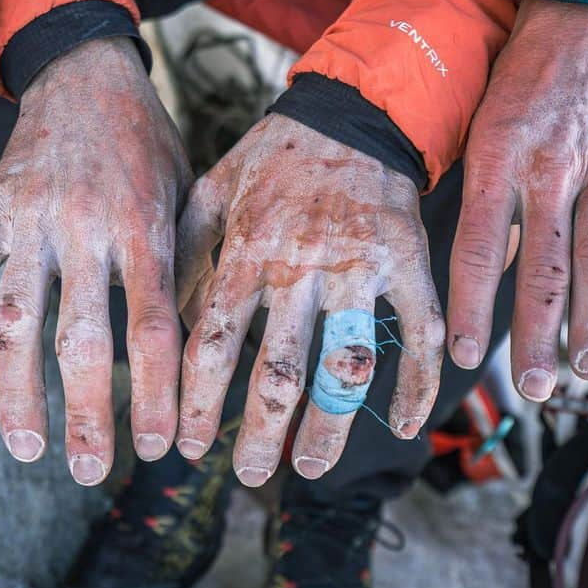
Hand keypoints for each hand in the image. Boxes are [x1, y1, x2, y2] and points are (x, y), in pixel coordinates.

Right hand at [0, 38, 191, 482]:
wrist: (85, 71)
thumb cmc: (147, 141)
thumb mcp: (185, 193)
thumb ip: (185, 264)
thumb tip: (195, 346)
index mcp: (142, 225)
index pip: (153, 325)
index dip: (154, 391)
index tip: (158, 445)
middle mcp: (82, 228)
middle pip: (79, 337)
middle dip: (85, 413)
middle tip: (91, 470)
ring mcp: (26, 221)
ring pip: (12, 319)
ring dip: (15, 392)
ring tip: (25, 447)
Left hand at [174, 115, 444, 485]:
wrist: (351, 113)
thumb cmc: (274, 157)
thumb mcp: (211, 190)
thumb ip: (185, 253)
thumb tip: (166, 319)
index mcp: (249, 251)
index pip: (213, 344)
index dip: (199, 404)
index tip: (189, 446)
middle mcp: (302, 267)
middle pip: (279, 371)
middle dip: (261, 434)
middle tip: (250, 474)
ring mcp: (360, 267)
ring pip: (347, 364)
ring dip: (331, 427)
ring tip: (310, 466)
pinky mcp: (408, 263)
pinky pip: (421, 334)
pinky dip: (419, 384)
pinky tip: (405, 424)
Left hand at [447, 0, 587, 400]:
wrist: (577, 19)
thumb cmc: (513, 81)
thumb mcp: (477, 130)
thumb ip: (482, 200)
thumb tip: (486, 273)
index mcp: (496, 158)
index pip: (475, 249)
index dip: (468, 306)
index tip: (460, 355)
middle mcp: (550, 166)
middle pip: (542, 266)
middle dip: (535, 333)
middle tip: (531, 387)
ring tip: (586, 368)